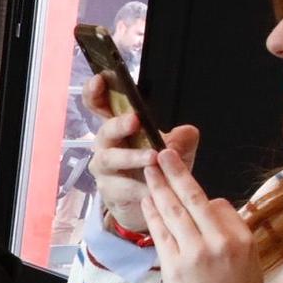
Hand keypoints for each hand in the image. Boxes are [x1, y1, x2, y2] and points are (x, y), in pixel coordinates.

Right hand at [84, 73, 198, 234]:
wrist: (149, 204)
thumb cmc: (158, 169)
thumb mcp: (176, 151)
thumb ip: (183, 140)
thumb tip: (187, 132)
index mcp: (119, 127)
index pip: (100, 104)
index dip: (96, 91)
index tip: (100, 78)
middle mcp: (107, 144)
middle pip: (104, 130)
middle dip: (118, 124)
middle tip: (135, 120)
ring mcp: (105, 168)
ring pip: (110, 159)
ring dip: (130, 156)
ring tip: (152, 157)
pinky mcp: (108, 190)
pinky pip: (119, 186)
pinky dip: (137, 185)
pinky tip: (151, 186)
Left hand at [141, 147, 262, 282]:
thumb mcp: (251, 263)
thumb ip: (234, 232)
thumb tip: (214, 206)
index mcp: (242, 239)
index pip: (218, 205)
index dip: (198, 192)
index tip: (183, 175)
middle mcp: (219, 241)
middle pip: (193, 199)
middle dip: (175, 172)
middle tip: (162, 151)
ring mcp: (194, 252)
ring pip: (173, 211)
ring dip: (158, 186)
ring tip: (148, 169)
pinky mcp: (173, 266)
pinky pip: (160, 232)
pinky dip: (152, 213)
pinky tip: (146, 199)